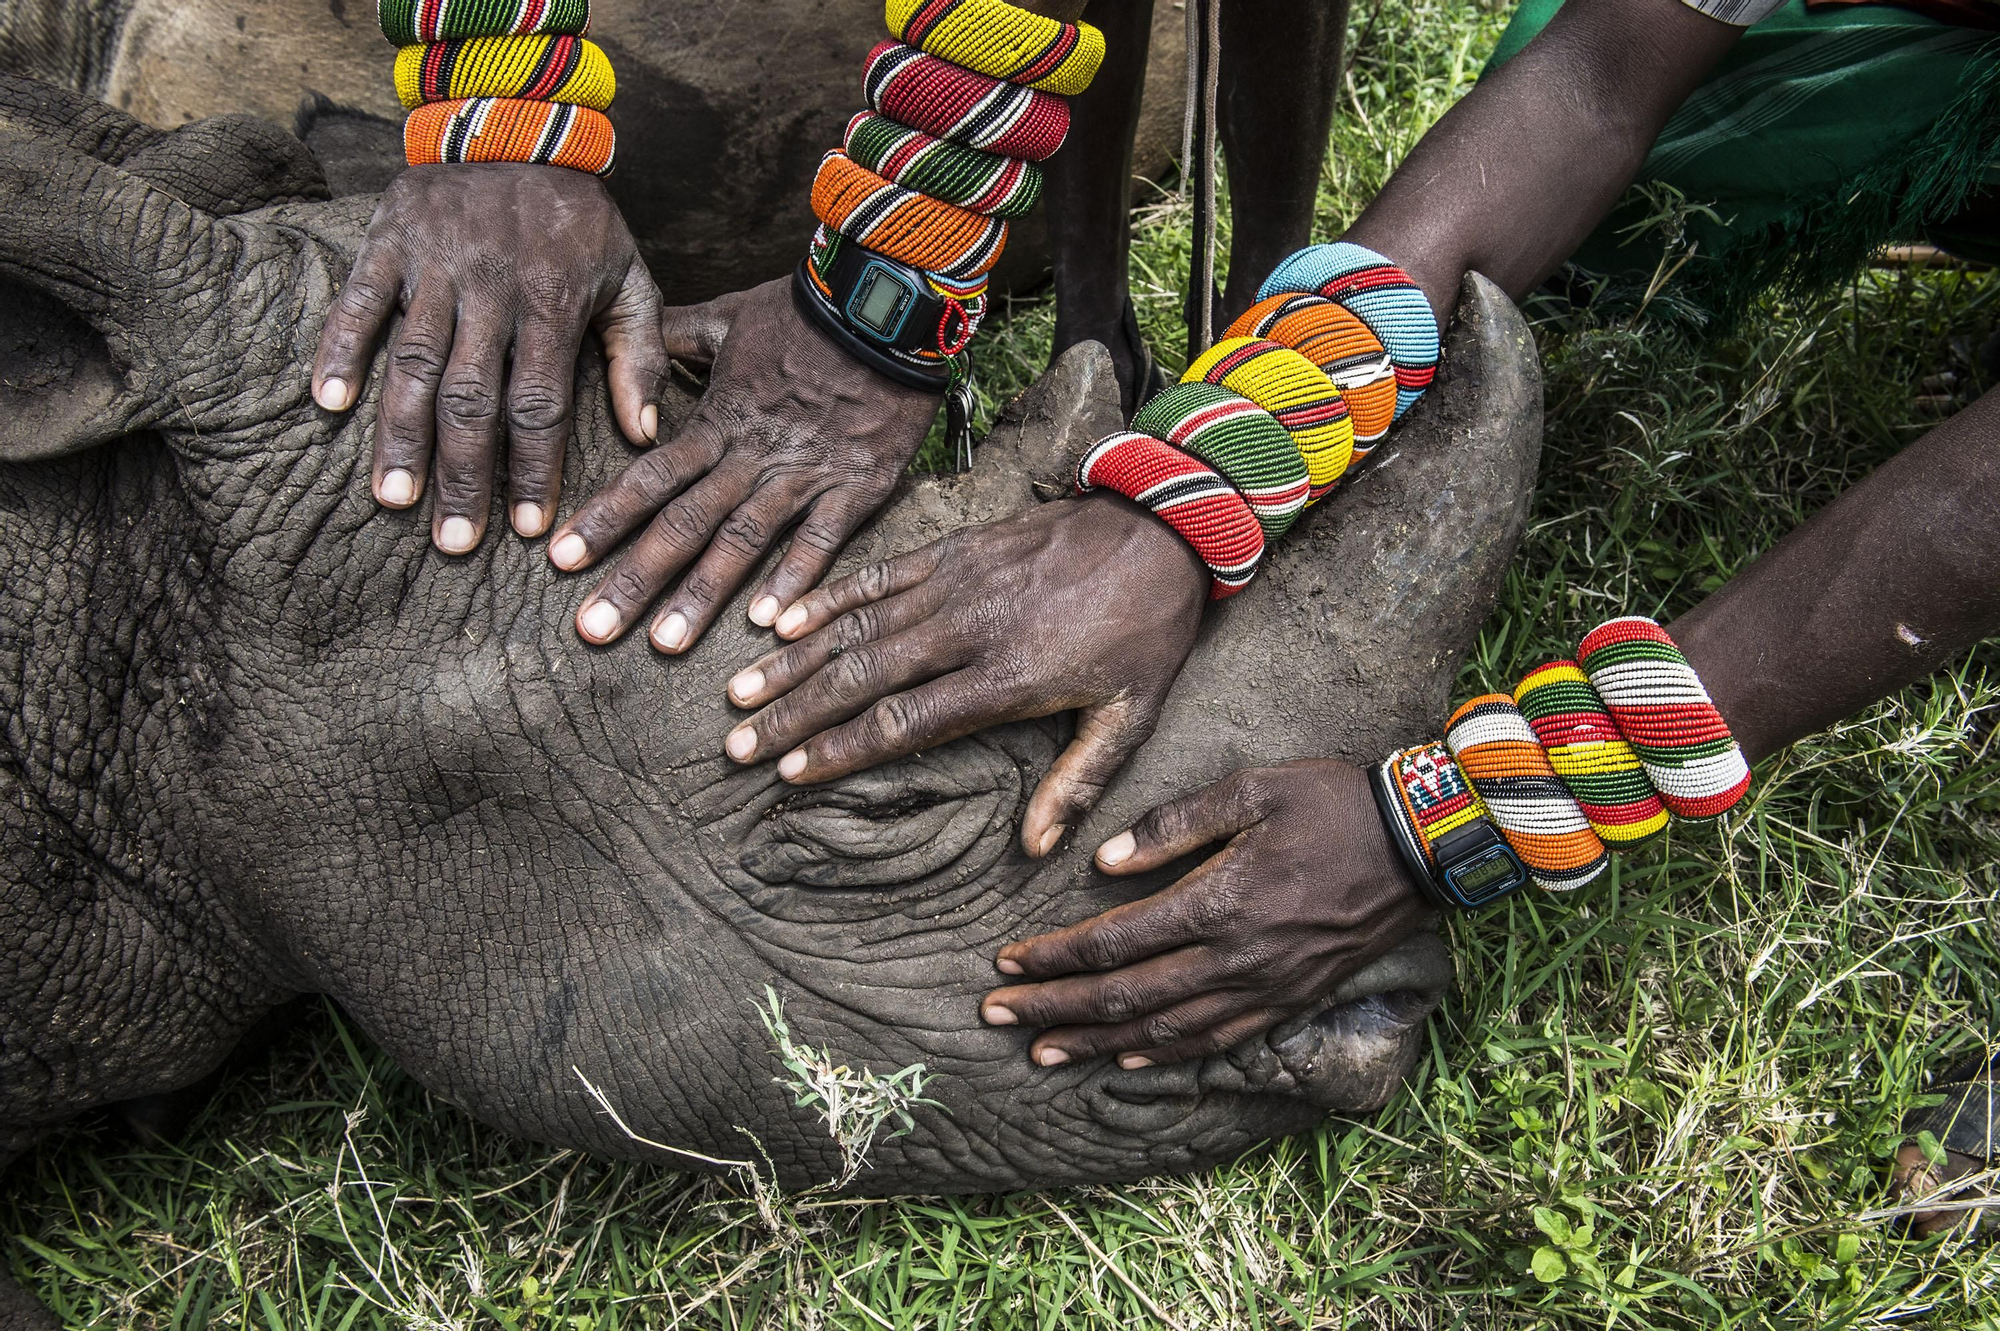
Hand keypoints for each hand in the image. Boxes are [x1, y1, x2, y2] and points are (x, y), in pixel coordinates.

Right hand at [311, 164, 665, 551]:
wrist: (520, 120)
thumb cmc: (579, 218)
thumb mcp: (629, 277)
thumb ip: (637, 356)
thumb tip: (644, 436)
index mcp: (553, 302)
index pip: (540, 403)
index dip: (533, 468)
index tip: (529, 529)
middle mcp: (491, 288)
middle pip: (473, 398)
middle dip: (464, 474)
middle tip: (454, 542)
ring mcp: (435, 263)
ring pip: (413, 362)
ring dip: (401, 434)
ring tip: (395, 499)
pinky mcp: (390, 239)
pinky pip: (360, 301)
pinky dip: (340, 350)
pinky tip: (329, 404)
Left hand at [550, 278, 940, 654]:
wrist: (885, 305)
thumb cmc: (808, 310)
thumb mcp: (731, 315)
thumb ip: (677, 334)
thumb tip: (634, 337)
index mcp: (718, 421)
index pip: (649, 478)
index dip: (603, 520)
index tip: (559, 560)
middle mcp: (751, 457)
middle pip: (682, 525)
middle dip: (634, 579)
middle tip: (592, 629)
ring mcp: (803, 476)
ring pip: (742, 543)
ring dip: (701, 595)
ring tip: (664, 644)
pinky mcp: (856, 486)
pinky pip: (822, 541)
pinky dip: (795, 580)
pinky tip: (770, 625)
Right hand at [722, 494, 1208, 854]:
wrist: (1163, 528)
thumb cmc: (1146, 631)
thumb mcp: (1130, 715)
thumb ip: (1078, 783)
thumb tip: (1036, 849)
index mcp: (1008, 676)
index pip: (905, 721)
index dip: (843, 748)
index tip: (792, 772)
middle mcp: (968, 628)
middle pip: (862, 676)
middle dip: (795, 713)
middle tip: (738, 745)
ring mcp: (955, 582)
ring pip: (856, 626)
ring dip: (793, 660)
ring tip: (741, 693)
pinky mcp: (953, 549)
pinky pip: (877, 575)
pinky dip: (827, 598)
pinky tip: (781, 620)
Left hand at [980, 759, 1433, 1066]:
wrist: (1423, 845)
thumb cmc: (1334, 803)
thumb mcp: (1252, 789)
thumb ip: (1173, 826)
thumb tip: (1102, 864)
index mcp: (1219, 903)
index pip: (1114, 942)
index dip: (1054, 957)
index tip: (1007, 961)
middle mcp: (1236, 959)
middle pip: (1124, 998)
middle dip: (1053, 1008)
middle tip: (995, 1017)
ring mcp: (1265, 988)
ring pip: (1163, 1031)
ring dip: (1096, 1043)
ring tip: (1042, 1052)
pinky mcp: (1290, 999)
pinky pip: (1216, 1042)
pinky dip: (1164, 1055)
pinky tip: (1127, 1059)